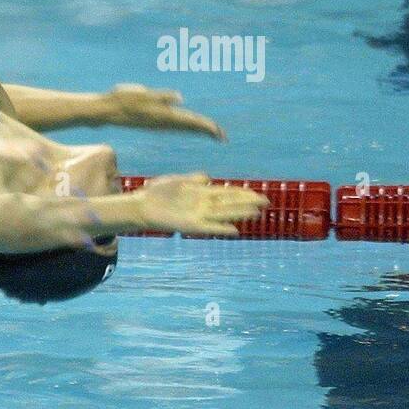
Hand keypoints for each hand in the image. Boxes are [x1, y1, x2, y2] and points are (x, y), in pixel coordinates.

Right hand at [104, 84, 226, 139]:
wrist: (104, 111)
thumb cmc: (122, 100)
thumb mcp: (143, 94)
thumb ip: (162, 97)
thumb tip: (180, 98)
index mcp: (164, 116)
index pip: (191, 122)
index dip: (207, 127)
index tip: (220, 134)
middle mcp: (162, 122)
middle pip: (189, 128)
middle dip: (206, 131)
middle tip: (223, 137)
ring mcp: (157, 123)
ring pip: (182, 128)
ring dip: (197, 129)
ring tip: (211, 132)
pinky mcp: (152, 122)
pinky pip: (175, 125)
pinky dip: (186, 126)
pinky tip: (188, 126)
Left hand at [132, 173, 267, 235]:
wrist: (142, 206)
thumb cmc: (158, 193)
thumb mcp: (178, 181)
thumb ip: (194, 178)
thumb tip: (209, 178)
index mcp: (201, 192)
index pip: (227, 192)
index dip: (242, 193)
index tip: (258, 194)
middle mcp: (203, 204)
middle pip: (230, 203)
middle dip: (247, 203)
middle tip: (266, 203)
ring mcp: (198, 215)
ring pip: (224, 214)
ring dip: (240, 214)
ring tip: (256, 214)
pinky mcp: (190, 226)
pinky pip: (209, 228)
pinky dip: (221, 229)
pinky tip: (234, 231)